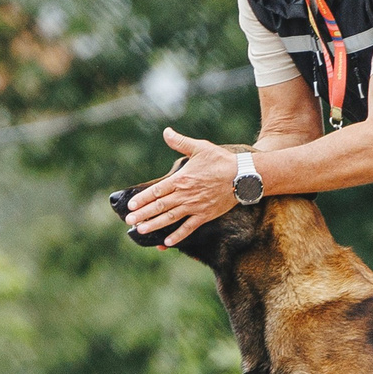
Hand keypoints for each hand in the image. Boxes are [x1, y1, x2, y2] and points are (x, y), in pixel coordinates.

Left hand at [124, 128, 239, 245]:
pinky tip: (167, 241)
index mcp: (181, 179)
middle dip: (143, 214)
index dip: (143, 198)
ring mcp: (195, 207)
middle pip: (160, 206)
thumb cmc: (221, 160)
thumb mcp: (200, 147)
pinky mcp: (205, 215)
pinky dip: (178, 235)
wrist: (242, 176)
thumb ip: (180, 142)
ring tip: (141, 230)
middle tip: (130, 221)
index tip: (131, 205)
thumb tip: (166, 132)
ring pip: (170, 218)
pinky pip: (189, 228)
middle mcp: (185, 195)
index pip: (157, 191)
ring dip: (155, 225)